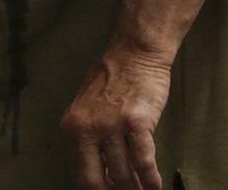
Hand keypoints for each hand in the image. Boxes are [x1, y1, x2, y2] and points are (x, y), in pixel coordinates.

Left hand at [62, 44, 171, 189]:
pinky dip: (150, 179)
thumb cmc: (114, 78)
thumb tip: (101, 171)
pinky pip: (144, 161)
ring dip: (134, 188)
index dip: (95, 189)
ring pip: (122, 173)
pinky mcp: (136, 122)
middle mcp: (87, 130)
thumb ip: (89, 138)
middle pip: (96, 180)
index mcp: (72, 128)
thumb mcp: (88, 109)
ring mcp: (112, 126)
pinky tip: (155, 187)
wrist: (135, 52)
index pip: (80, 173)